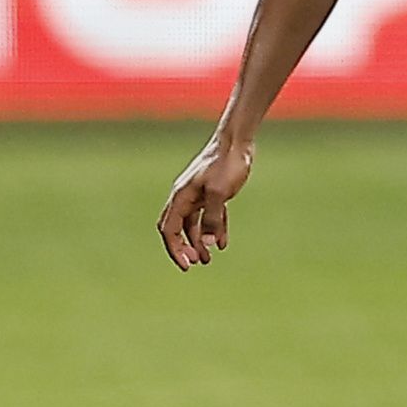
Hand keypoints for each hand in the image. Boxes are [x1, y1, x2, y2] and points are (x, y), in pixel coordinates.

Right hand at [157, 137, 252, 269]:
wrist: (237, 141)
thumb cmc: (226, 163)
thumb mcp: (220, 192)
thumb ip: (213, 218)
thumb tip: (207, 244)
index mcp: (181, 197)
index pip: (169, 230)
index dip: (175, 249)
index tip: (187, 265)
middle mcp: (186, 197)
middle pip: (176, 229)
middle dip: (183, 247)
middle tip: (196, 263)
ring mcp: (199, 195)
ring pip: (193, 224)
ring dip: (199, 242)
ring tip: (208, 259)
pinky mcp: (213, 193)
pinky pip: (208, 217)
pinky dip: (213, 230)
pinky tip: (221, 244)